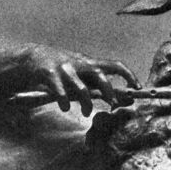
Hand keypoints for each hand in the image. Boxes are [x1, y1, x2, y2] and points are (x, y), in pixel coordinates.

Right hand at [23, 45, 139, 115]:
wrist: (34, 57)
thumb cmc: (62, 69)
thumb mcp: (80, 72)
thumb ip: (96, 84)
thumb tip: (119, 99)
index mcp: (90, 63)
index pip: (115, 65)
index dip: (129, 75)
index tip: (137, 88)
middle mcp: (80, 64)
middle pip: (100, 76)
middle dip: (109, 91)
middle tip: (112, 104)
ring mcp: (65, 69)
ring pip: (81, 88)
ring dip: (86, 103)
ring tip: (86, 112)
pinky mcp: (50, 75)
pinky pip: (60, 92)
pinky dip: (64, 102)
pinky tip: (65, 107)